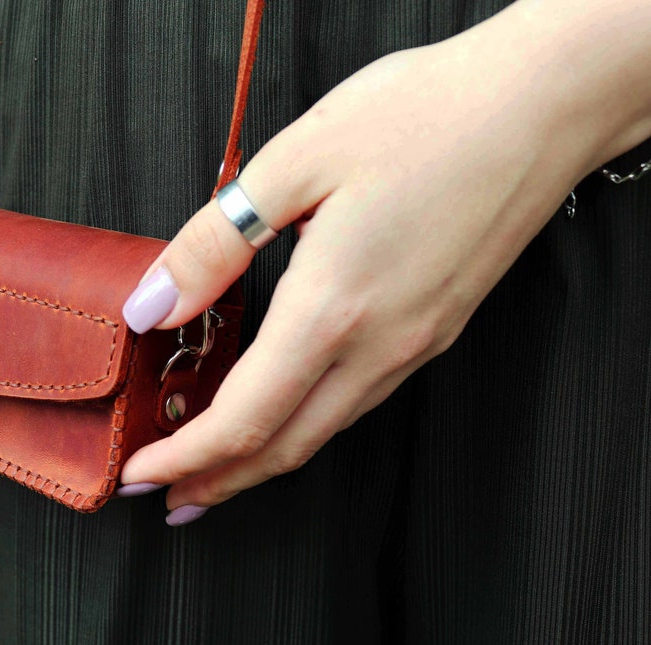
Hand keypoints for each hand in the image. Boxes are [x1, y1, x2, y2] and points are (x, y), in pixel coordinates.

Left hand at [116, 6, 628, 524]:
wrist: (547, 104)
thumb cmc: (427, 114)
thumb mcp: (297, 160)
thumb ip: (215, 243)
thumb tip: (151, 306)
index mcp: (333, 308)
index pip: (243, 419)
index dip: (184, 457)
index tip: (138, 473)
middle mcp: (380, 344)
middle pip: (286, 447)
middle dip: (220, 481)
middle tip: (168, 498)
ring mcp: (417, 343)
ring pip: (327, 430)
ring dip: (264, 460)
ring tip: (216, 468)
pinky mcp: (440, 327)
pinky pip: (361, 400)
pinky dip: (308, 424)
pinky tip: (288, 409)